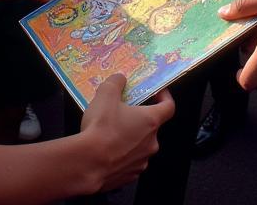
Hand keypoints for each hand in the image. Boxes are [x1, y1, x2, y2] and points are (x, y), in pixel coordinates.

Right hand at [79, 75, 174, 193]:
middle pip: (151, 126)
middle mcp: (151, 143)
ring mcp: (141, 161)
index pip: (168, 107)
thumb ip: (116, 83)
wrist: (87, 163)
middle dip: (138, 118)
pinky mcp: (130, 176)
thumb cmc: (101, 128)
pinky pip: (129, 161)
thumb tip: (120, 79)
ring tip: (110, 132)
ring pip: (139, 145)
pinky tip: (106, 150)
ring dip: (130, 137)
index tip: (156, 92)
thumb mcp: (105, 94)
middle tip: (122, 112)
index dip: (164, 97)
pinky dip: (121, 155)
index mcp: (150, 121)